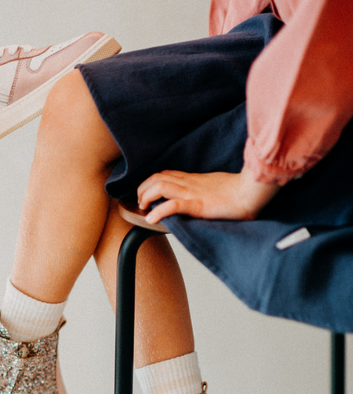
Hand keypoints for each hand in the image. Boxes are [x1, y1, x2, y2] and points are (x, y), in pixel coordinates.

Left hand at [137, 166, 279, 223]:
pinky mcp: (198, 204)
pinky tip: (151, 219)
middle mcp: (189, 183)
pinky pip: (173, 205)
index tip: (147, 192)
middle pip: (157, 177)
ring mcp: (193, 193)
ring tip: (143, 208)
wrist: (253, 192)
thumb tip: (203, 197)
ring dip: (146, 196)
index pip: (166, 174)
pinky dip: (158, 212)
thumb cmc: (241, 191)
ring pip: (160, 186)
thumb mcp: (218, 187)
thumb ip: (206, 189)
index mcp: (194, 179)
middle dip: (143, 188)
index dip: (151, 181)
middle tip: (141, 202)